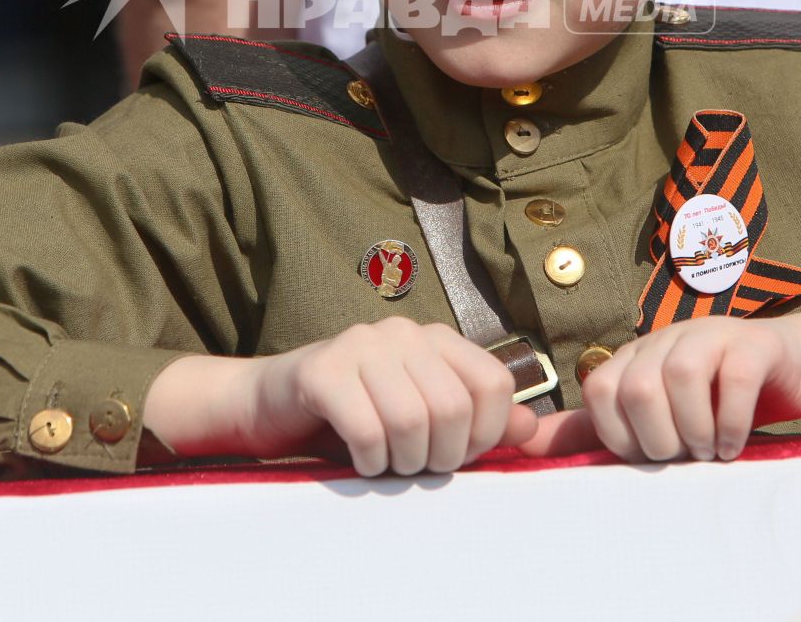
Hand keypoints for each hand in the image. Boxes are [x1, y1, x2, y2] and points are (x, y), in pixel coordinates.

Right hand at [146, 317, 540, 476]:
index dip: (486, 435)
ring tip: (386, 463)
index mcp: (436, 339)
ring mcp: (360, 345)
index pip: (493, 384)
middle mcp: (402, 333)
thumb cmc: (353, 416)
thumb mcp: (421, 417)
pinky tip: (358, 460)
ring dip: (401, 462)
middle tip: (415, 467)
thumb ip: (475, 421)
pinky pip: (367, 429)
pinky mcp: (322, 369)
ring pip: (412, 421)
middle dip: (440, 457)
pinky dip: (368, 460)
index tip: (459, 456)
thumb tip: (529, 430)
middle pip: (453, 408)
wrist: (270, 407)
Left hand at [523, 311, 800, 462]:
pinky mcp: (754, 344)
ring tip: (709, 453)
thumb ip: (591, 429)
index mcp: (634, 356)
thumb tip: (521, 442)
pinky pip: (735, 378)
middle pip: (637, 387)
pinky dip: (731, 422)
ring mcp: (710, 335)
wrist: (787, 366)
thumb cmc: (714, 399)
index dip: (618, 436)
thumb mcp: (651, 416)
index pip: (599, 391)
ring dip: (694, 430)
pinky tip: (733, 444)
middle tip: (684, 459)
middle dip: (658, 439)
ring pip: (681, 376)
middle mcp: (665, 339)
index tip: (647, 457)